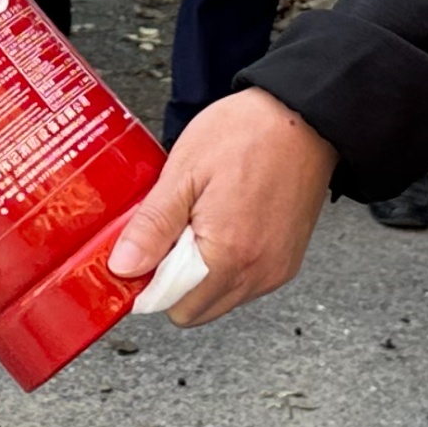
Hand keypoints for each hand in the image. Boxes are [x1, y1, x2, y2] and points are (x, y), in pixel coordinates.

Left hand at [106, 88, 337, 326]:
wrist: (302, 117)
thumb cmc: (248, 134)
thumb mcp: (184, 172)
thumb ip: (152, 226)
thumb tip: (124, 266)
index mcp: (227, 255)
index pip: (174, 305)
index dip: (151, 279)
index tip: (147, 249)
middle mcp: (257, 272)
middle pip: (197, 309)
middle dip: (175, 279)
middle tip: (174, 231)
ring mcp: (275, 270)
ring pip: (220, 298)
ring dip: (201, 272)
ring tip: (202, 222)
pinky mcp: (287, 262)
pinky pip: (244, 283)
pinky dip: (227, 265)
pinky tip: (225, 225)